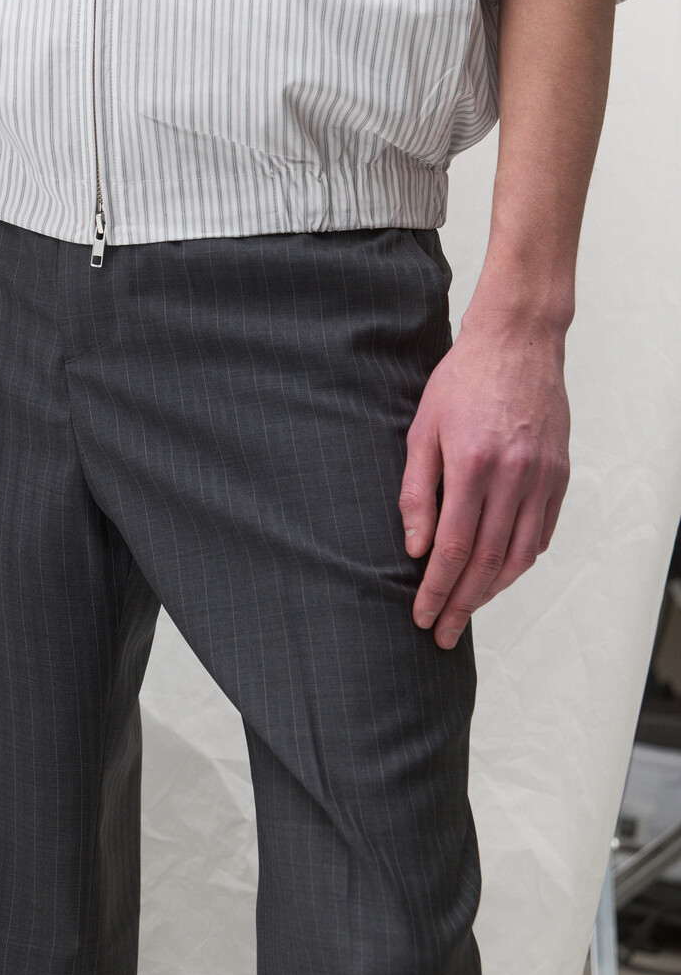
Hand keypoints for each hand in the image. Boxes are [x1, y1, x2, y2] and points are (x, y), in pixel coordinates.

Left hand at [398, 305, 571, 648]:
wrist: (517, 342)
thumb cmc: (461, 381)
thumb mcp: (423, 428)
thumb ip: (417, 490)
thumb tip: (415, 547)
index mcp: (471, 464)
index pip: (453, 548)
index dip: (436, 589)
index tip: (422, 616)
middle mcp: (513, 476)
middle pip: (488, 562)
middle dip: (461, 604)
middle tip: (442, 633)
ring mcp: (542, 477)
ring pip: (520, 556)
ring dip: (492, 591)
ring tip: (467, 609)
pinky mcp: (560, 475)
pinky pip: (541, 534)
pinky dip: (520, 562)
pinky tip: (499, 574)